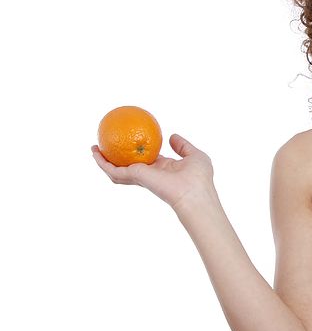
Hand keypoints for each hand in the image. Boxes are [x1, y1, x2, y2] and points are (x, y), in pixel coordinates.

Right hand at [91, 134, 215, 210]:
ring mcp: (142, 177)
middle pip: (128, 166)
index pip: (147, 161)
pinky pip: (115, 172)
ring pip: (117, 171)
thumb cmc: (200, 178)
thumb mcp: (194, 155)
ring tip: (93, 149)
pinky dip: (103, 164)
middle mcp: (150, 174)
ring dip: (103, 161)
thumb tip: (171, 136)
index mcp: (164, 169)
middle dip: (116, 158)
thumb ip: (183, 146)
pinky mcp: (136, 177)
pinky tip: (97, 155)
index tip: (130, 142)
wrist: (194, 194)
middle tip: (105, 146)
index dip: (138, 152)